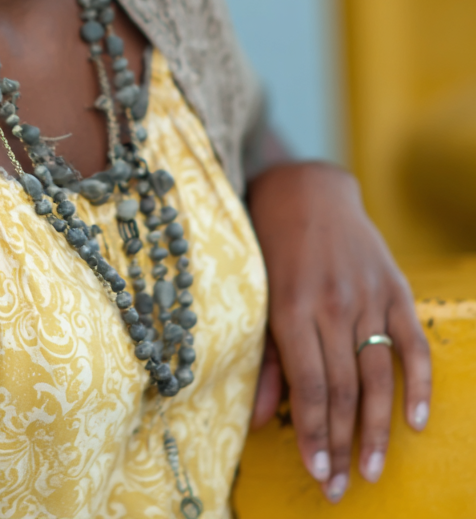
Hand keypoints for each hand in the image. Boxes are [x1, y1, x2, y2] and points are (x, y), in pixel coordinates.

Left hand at [247, 162, 430, 502]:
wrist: (307, 188)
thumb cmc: (271, 244)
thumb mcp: (257, 294)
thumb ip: (264, 358)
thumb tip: (259, 420)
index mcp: (291, 305)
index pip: (309, 384)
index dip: (314, 434)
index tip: (318, 474)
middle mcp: (332, 303)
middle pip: (343, 388)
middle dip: (342, 444)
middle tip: (343, 488)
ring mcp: (367, 295)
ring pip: (377, 374)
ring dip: (378, 429)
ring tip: (373, 470)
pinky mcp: (394, 287)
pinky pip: (413, 342)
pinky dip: (420, 383)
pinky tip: (417, 420)